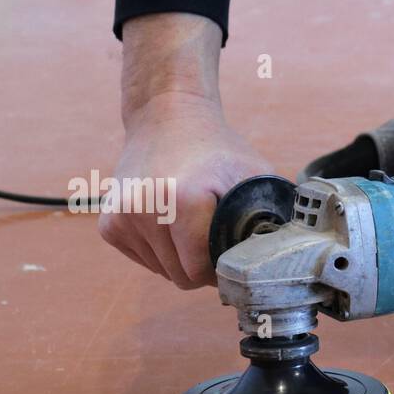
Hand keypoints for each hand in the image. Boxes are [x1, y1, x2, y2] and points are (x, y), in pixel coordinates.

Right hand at [99, 94, 272, 287]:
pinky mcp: (108, 223)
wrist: (167, 117)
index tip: (230, 252)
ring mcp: (121, 217)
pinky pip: (143, 260)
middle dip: (201, 266)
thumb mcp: (254, 177)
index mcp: (181, 200)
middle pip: (180, 276)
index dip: (220, 270)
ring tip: (190, 224)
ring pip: (162, 271)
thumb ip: (271, 219)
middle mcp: (143, 209)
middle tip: (213, 237)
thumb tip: (285, 261)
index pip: (199, 272)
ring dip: (180, 258)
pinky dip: (160, 251)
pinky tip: (169, 222)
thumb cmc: (217, 150)